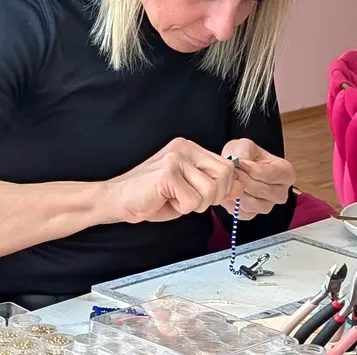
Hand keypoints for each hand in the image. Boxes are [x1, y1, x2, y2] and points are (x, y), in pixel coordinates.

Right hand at [104, 138, 240, 223]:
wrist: (117, 200)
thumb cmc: (151, 197)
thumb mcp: (189, 189)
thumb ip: (212, 185)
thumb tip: (239, 187)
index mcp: (190, 148)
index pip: (227, 166)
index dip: (224, 187)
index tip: (208, 197)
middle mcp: (184, 148)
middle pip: (225, 174)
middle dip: (214, 196)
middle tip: (193, 202)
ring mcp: (175, 158)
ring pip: (210, 189)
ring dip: (196, 204)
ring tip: (177, 201)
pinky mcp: (167, 173)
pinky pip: (192, 199)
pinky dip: (182, 208)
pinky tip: (166, 201)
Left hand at [220, 138, 295, 220]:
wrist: (235, 166)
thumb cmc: (245, 155)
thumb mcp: (246, 145)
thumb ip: (245, 151)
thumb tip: (241, 162)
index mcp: (286, 173)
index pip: (273, 175)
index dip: (255, 170)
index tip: (241, 163)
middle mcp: (281, 192)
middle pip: (266, 191)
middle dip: (246, 181)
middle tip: (233, 172)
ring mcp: (268, 205)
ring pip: (254, 204)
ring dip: (239, 192)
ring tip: (231, 180)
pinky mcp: (253, 214)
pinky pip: (244, 213)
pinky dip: (233, 204)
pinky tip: (229, 191)